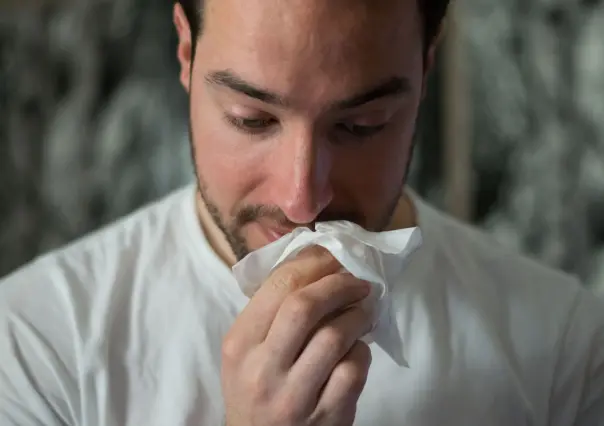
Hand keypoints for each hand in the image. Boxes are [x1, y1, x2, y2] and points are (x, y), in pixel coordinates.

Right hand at [221, 246, 373, 425]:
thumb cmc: (254, 389)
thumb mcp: (245, 351)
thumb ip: (270, 311)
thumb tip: (316, 263)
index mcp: (239, 344)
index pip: (278, 287)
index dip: (313, 264)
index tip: (333, 258)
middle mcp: (262, 369)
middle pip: (305, 307)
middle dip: (338, 284)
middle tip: (357, 281)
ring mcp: (294, 396)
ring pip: (335, 336)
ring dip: (357, 315)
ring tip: (363, 309)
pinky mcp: (326, 417)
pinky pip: (354, 370)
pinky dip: (361, 351)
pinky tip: (357, 348)